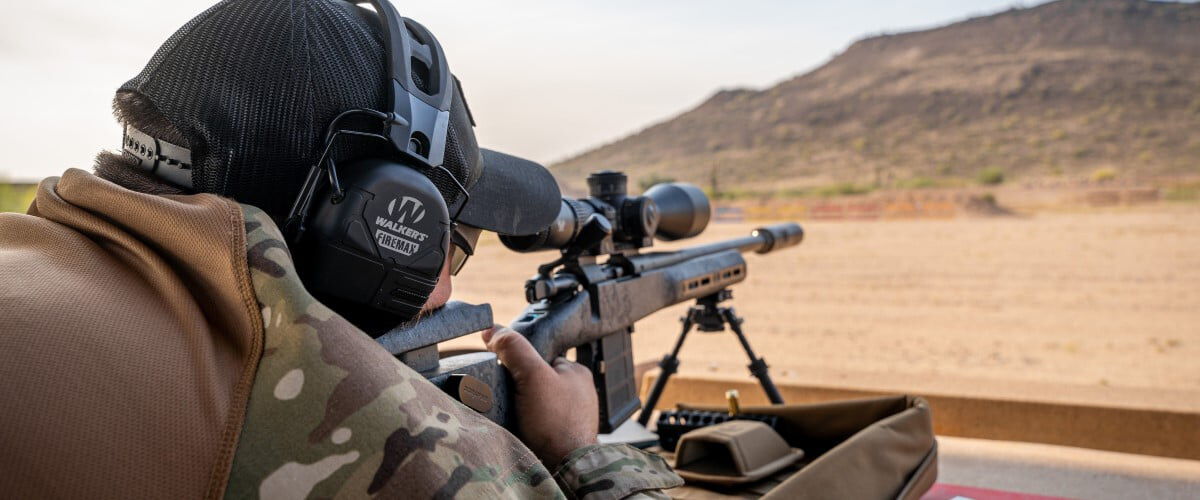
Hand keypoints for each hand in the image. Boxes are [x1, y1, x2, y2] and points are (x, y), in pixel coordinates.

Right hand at [483, 325, 598, 465]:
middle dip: (520, 388)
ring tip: (515, 415)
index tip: (507, 372)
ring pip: (536, 404)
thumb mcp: (532, 375)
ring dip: (521, 408)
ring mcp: (571, 416)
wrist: (564, 467)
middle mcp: (578, 393)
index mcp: (577, 373)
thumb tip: (495, 330)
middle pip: (536, 380)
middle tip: (510, 398)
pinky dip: (527, 425)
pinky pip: (538, 424)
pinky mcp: (561, 436)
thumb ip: (514, 349)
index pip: (541, 356)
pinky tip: (521, 428)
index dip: (520, 363)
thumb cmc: (557, 423)